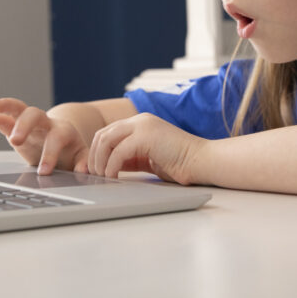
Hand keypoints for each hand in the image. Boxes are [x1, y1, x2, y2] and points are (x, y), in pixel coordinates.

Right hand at [0, 98, 89, 174]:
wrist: (63, 142)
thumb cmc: (72, 152)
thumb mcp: (81, 158)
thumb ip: (84, 163)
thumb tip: (84, 171)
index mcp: (63, 131)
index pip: (56, 138)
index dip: (50, 154)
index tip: (44, 172)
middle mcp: (45, 123)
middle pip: (35, 114)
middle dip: (25, 126)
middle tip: (16, 141)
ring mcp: (30, 123)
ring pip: (19, 109)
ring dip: (6, 106)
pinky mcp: (17, 127)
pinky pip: (5, 119)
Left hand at [87, 113, 205, 184]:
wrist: (202, 161)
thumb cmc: (180, 163)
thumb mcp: (147, 159)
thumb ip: (129, 158)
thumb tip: (108, 167)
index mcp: (140, 123)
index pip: (108, 133)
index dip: (97, 152)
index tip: (96, 169)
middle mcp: (140, 120)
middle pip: (103, 134)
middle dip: (94, 156)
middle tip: (94, 174)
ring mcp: (143, 126)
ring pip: (107, 140)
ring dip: (100, 160)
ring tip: (102, 176)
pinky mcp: (146, 136)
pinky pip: (118, 151)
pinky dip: (111, 165)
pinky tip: (113, 176)